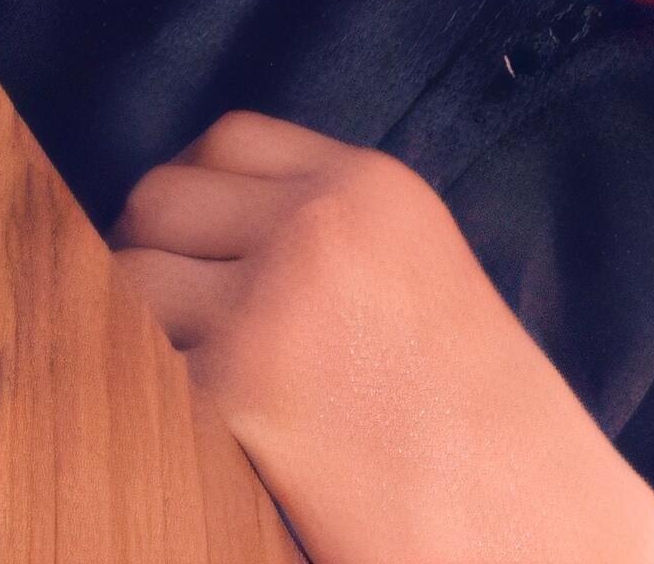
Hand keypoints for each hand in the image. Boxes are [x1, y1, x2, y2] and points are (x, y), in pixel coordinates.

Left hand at [110, 111, 653, 563]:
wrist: (528, 515)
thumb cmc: (476, 417)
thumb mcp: (415, 268)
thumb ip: (326, 229)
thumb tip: (203, 232)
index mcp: (370, 184)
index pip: (228, 139)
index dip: (201, 197)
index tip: (204, 251)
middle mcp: (315, 221)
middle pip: (160, 196)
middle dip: (157, 257)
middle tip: (186, 326)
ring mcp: (266, 298)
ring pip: (126, 279)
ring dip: (139, 330)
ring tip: (192, 384)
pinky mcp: (230, 387)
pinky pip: (134, 369)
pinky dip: (148, 404)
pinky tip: (200, 437)